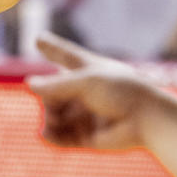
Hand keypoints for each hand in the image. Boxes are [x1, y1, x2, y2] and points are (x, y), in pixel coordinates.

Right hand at [26, 31, 148, 149]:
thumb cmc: (122, 91)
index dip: (52, 48)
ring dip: (50, 120)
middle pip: (53, 94)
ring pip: (55, 116)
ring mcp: (84, 114)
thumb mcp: (86, 80)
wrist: (146, 119)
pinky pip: (61, 137)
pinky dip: (52, 137)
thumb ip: (55, 84)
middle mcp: (84, 92)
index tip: (39, 39)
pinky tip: (46, 135)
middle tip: (53, 107)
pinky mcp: (85, 136)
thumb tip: (29, 85)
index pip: (66, 57)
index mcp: (88, 71)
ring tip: (50, 125)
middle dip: (48, 101)